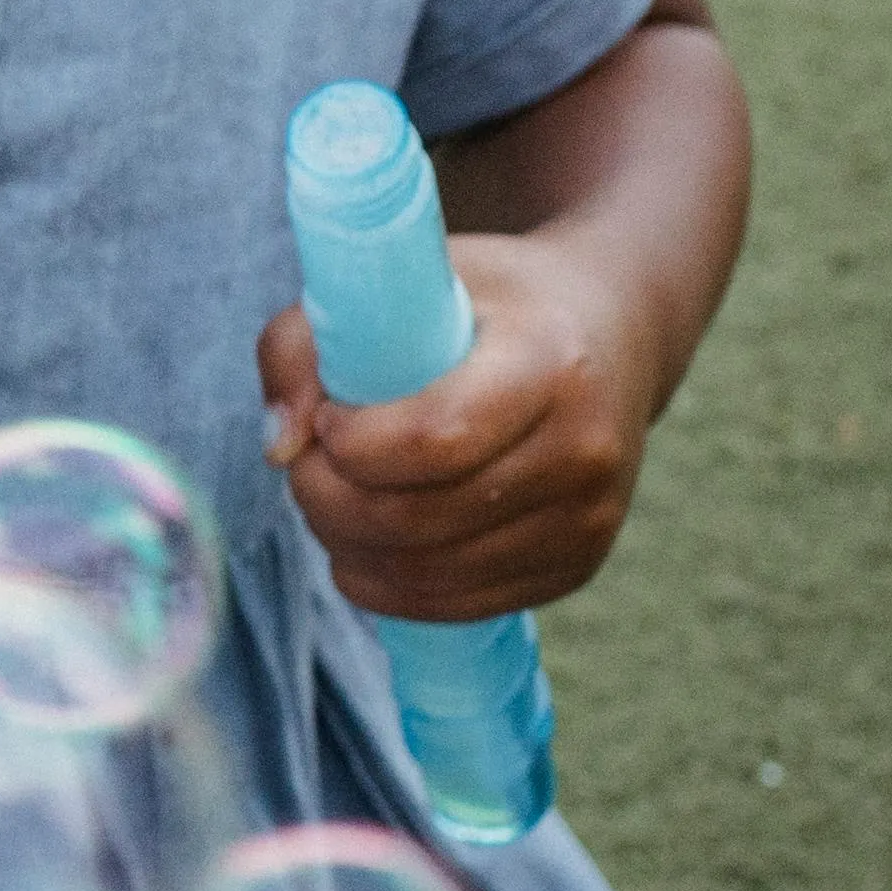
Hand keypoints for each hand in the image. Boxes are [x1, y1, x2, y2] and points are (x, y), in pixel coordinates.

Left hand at [255, 230, 653, 623]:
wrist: (612, 336)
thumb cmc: (486, 305)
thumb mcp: (398, 283)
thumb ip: (304, 345)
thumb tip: (279, 447)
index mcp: (549, 364)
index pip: (433, 439)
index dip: (350, 444)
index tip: (328, 418)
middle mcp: (584, 449)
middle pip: (415, 519)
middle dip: (326, 500)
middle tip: (305, 465)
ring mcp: (587, 519)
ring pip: (425, 574)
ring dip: (347, 546)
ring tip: (332, 497)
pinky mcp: (575, 568)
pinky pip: (453, 607)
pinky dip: (387, 585)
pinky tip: (367, 542)